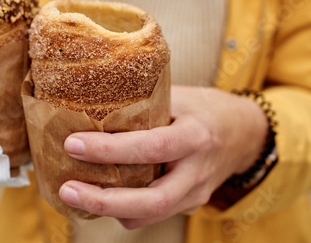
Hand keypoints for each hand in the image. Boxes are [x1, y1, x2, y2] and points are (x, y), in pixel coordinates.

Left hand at [58, 85, 267, 228]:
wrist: (243, 133)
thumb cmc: (202, 109)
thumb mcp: (178, 96)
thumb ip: (142, 104)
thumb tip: (90, 103)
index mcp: (196, 135)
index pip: (152, 147)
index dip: (111, 150)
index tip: (73, 144)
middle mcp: (197, 171)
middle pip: (153, 200)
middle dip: (105, 200)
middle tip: (68, 189)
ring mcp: (196, 193)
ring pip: (151, 215)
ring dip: (108, 210)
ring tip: (73, 194)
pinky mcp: (189, 204)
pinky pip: (152, 214)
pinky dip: (123, 210)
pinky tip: (99, 195)